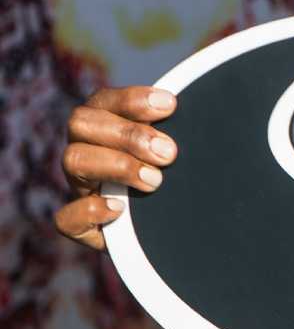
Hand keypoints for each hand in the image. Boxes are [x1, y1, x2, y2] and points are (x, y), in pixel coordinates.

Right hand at [53, 87, 178, 250]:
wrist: (178, 228)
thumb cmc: (179, 179)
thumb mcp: (178, 152)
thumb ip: (178, 131)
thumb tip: (194, 113)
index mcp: (106, 126)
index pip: (104, 100)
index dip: (133, 100)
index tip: (170, 106)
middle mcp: (86, 150)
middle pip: (80, 123)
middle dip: (128, 135)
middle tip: (168, 152)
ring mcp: (80, 187)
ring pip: (73, 160)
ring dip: (118, 166)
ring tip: (155, 181)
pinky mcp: (81, 225)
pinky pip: (65, 217)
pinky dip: (90, 211)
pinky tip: (120, 209)